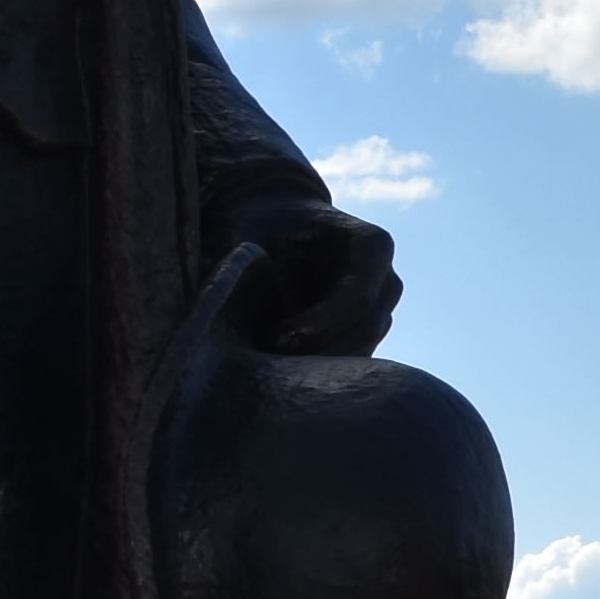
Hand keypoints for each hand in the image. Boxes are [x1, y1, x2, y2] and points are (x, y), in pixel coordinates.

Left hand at [218, 201, 399, 358]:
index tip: (277, 339)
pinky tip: (280, 374)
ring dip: (320, 368)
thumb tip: (213, 300)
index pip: (357, 294)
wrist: (272, 227)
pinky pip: (350, 365)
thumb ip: (236, 264)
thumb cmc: (257, 224)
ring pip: (360, 352)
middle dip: (319, 353)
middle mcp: (386, 281)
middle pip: (365, 330)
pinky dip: (319, 374)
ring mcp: (381, 311)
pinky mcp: (365, 335)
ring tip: (271, 371)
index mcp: (370, 245)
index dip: (320, 324)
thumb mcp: (245, 233)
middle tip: (269, 368)